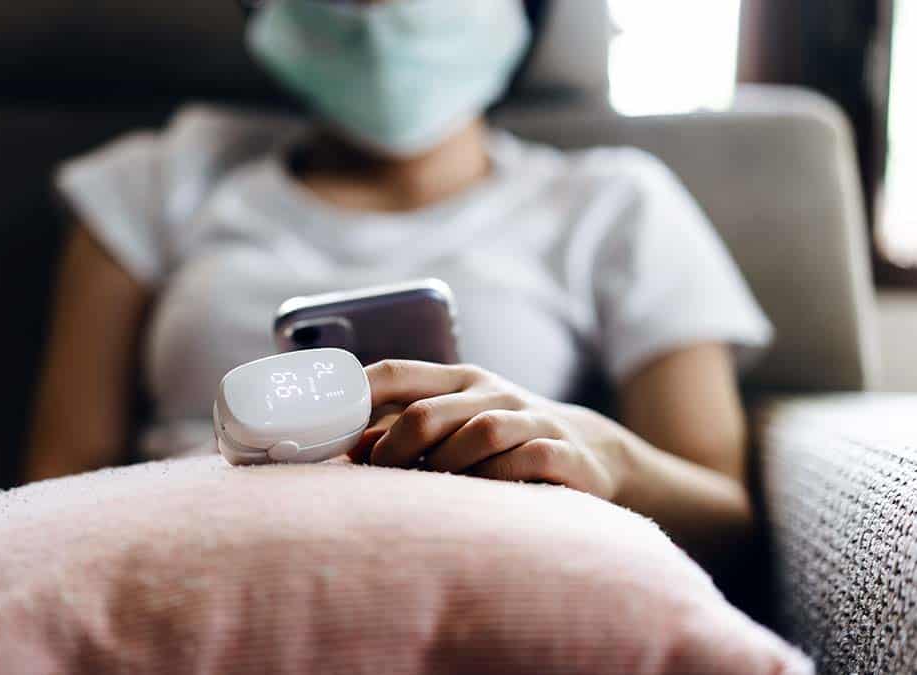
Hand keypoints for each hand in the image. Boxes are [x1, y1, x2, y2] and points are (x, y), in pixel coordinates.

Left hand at [350, 361, 628, 500]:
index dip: (357, 392)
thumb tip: (349, 447)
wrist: (592, 450)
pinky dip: (499, 479)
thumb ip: (405, 431)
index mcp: (458, 381)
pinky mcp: (563, 452)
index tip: (325, 421)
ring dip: (447, 465)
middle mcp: (492, 393)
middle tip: (381, 475)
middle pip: (429, 411)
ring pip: (479, 433)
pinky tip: (487, 498)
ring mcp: (530, 419)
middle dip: (395, 447)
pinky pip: (525, 460)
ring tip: (435, 490)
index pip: (397, 372)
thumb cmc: (503, 440)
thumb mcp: (457, 424)